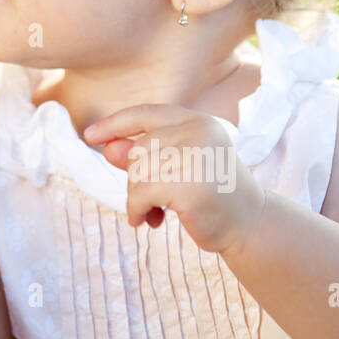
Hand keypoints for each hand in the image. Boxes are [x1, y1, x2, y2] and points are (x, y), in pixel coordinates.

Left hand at [83, 104, 267, 254]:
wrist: (248, 224)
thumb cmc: (211, 193)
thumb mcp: (176, 168)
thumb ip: (144, 156)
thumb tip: (108, 148)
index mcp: (197, 121)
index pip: (146, 114)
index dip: (114, 124)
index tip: (90, 135)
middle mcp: (198, 132)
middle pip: (138, 150)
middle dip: (136, 178)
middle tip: (152, 200)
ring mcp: (196, 157)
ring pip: (136, 174)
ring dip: (137, 198)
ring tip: (154, 212)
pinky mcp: (190, 185)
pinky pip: (140, 195)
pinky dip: (137, 211)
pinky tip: (150, 221)